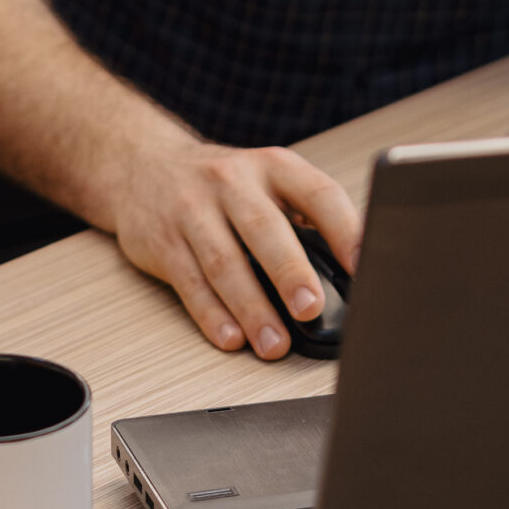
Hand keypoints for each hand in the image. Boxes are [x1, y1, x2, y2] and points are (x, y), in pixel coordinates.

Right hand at [105, 128, 361, 357]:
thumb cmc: (224, 185)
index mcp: (273, 166)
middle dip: (289, 271)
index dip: (344, 229)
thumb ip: (304, 220)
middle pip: (263, 229)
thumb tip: (350, 279)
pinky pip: (189, 282)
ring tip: (274, 343)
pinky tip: (230, 337)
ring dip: (251, 308)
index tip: (364, 266)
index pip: (317, 193)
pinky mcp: (161, 240)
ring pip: (224, 262)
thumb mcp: (268, 182)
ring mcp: (193, 209)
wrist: (144, 164)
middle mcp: (232, 182)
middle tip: (310, 308)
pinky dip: (211, 315)